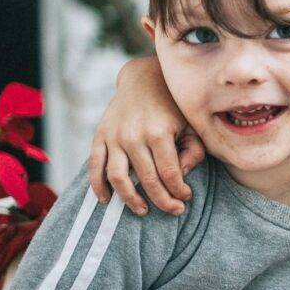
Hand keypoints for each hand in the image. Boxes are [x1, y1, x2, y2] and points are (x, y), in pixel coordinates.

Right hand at [88, 56, 204, 215]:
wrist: (144, 79)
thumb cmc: (173, 106)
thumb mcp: (191, 125)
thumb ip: (194, 151)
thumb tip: (182, 176)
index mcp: (160, 133)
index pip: (170, 174)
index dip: (179, 191)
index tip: (186, 198)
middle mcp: (134, 136)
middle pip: (148, 180)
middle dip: (163, 201)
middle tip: (174, 211)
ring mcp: (114, 136)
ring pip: (118, 177)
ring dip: (130, 199)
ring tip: (143, 211)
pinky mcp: (100, 135)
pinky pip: (95, 165)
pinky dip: (98, 185)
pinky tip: (106, 200)